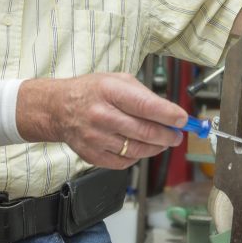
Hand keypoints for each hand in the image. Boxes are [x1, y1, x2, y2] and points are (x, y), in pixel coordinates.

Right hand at [16, 73, 185, 168]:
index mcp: (110, 91)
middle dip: (168, 135)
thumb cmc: (91, 92)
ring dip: (156, 147)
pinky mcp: (93, 155)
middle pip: (145, 132)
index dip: (169, 115)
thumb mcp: (117, 80)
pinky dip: (137, 156)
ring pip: (138, 150)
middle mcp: (102, 115)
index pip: (146, 106)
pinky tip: (140, 147)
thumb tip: (169, 111)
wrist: (59, 108)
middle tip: (177, 135)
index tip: (183, 119)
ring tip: (162, 141)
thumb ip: (143, 94)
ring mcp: (96, 137)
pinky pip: (124, 162)